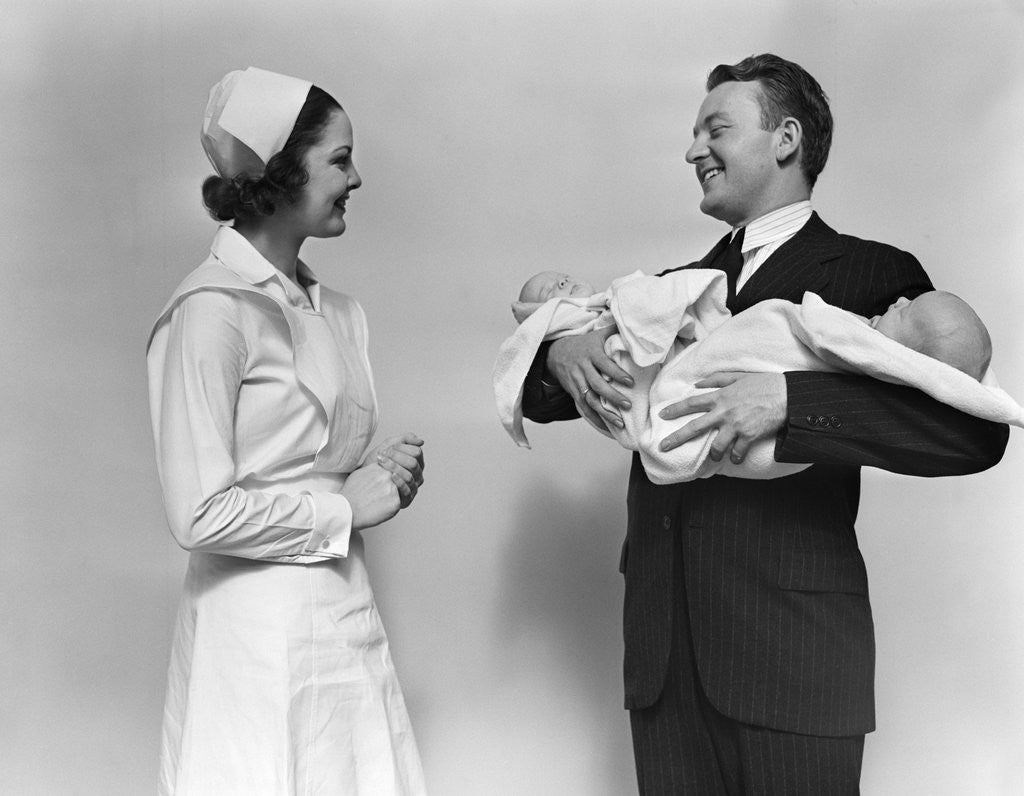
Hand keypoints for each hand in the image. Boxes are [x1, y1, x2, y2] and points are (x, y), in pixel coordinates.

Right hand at [340, 462, 400, 529]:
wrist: (346, 510)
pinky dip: (390, 507)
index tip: (382, 484)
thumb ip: (374, 469)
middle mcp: (388, 476)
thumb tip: (381, 465)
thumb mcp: (360, 473)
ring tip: (378, 502)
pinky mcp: (396, 503)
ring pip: (399, 492)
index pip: (394, 468)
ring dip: (391, 497)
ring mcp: (393, 489)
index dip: (390, 477)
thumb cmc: (351, 493)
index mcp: (380, 468)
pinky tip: (379, 509)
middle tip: (379, 494)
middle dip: (391, 487)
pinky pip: (398, 504)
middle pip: (398, 479)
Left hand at [368, 433, 424, 508]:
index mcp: (416, 462)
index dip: (401, 448)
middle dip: (396, 457)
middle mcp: (418, 475)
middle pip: (413, 463)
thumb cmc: (375, 465)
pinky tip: (391, 476)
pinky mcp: (407, 500)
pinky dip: (400, 482)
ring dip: (394, 467)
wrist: (361, 482)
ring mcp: (413, 487)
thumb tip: (421, 442)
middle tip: (381, 455)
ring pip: (409, 476)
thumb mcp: (387, 448)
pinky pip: (407, 491)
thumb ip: (404, 440)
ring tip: (381, 463)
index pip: (416, 452)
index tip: (386, 449)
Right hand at [547, 327, 633, 430]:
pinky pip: (583, 408)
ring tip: (620, 423)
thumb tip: (636, 325)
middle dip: (612, 397)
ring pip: (589, 399)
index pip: (604, 364)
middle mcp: (582, 368)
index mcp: (590, 353)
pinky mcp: (573, 392)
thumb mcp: (597, 334)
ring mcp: (576, 382)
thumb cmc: (584, 344)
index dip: (617, 374)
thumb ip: (615, 331)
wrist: (555, 352)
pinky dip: (594, 419)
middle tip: (628, 405)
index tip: (630, 382)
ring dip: (604, 412)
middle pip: (596, 385)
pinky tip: (607, 428)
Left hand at [658, 372, 786, 462]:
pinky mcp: (749, 436)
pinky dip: (735, 458)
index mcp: (720, 396)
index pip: (692, 403)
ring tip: (716, 457)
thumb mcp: (738, 376)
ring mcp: (736, 426)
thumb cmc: (763, 383)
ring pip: (716, 447)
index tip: (662, 415)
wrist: (787, 395)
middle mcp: (724, 412)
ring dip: (714, 454)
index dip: (675, 409)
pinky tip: (735, 458)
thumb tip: (697, 384)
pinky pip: (737, 453)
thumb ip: (716, 379)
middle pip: (694, 427)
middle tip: (663, 447)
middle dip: (677, 438)